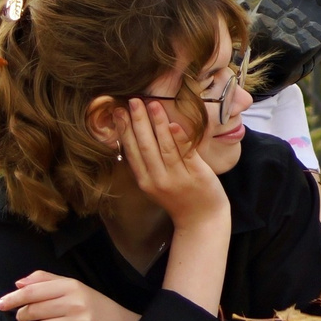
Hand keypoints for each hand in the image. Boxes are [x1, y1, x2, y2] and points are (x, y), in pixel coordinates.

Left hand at [0, 272, 141, 320]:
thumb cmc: (94, 306)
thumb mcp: (76, 288)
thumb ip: (48, 281)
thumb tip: (18, 284)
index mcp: (73, 286)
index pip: (34, 291)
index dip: (13, 298)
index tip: (0, 305)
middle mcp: (76, 303)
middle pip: (34, 310)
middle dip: (22, 316)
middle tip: (22, 319)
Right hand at [123, 97, 229, 230]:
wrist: (202, 220)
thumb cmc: (179, 199)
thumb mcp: (156, 184)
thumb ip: (147, 165)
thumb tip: (136, 137)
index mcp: (145, 181)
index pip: (131, 151)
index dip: (124, 130)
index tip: (118, 111)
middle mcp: (158, 179)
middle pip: (145, 145)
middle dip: (138, 121)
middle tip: (133, 100)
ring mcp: (177, 177)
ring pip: (164, 146)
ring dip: (157, 123)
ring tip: (152, 103)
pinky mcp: (196, 174)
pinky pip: (186, 153)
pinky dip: (179, 138)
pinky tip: (174, 123)